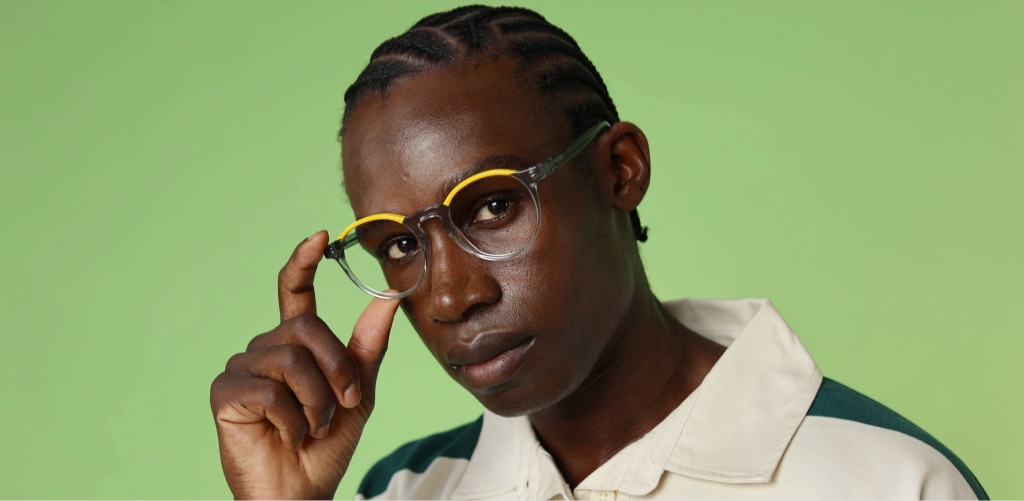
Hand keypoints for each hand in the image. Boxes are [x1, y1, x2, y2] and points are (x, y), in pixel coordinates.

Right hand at [210, 231, 399, 498]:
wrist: (303, 491)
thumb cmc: (327, 444)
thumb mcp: (359, 392)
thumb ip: (368, 346)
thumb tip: (387, 299)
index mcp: (295, 344)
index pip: (294, 292)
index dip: (303, 263)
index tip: (319, 237)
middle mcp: (264, 348)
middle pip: (304, 327)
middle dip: (336, 368)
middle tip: (345, 405)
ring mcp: (241, 368)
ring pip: (290, 359)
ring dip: (317, 401)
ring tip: (313, 426)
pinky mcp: (225, 393)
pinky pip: (269, 389)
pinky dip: (292, 418)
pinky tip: (288, 434)